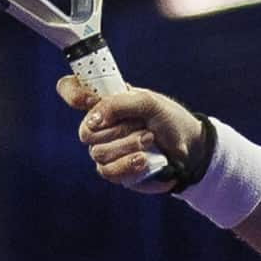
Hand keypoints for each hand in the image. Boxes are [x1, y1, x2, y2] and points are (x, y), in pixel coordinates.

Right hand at [60, 75, 202, 193]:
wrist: (189, 147)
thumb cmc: (168, 119)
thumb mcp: (149, 102)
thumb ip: (118, 104)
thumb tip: (92, 120)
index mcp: (104, 101)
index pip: (70, 89)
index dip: (72, 92)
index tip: (89, 99)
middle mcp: (100, 125)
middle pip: (84, 131)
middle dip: (117, 130)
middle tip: (143, 126)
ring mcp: (104, 149)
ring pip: (98, 152)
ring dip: (128, 146)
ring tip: (150, 139)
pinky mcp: (114, 170)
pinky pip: (107, 171)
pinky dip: (128, 164)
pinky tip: (143, 159)